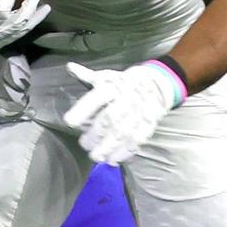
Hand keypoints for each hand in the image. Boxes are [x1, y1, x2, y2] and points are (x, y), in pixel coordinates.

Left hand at [62, 61, 178, 163]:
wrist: (157, 85)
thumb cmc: (124, 82)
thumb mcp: (106, 76)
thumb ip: (86, 76)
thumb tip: (70, 67)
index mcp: (112, 87)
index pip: (96, 98)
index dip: (82, 110)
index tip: (69, 122)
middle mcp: (125, 100)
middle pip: (108, 120)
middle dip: (94, 135)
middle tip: (84, 143)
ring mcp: (138, 115)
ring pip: (121, 134)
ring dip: (107, 148)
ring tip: (96, 156)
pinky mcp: (147, 126)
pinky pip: (135, 142)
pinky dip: (123, 153)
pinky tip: (112, 159)